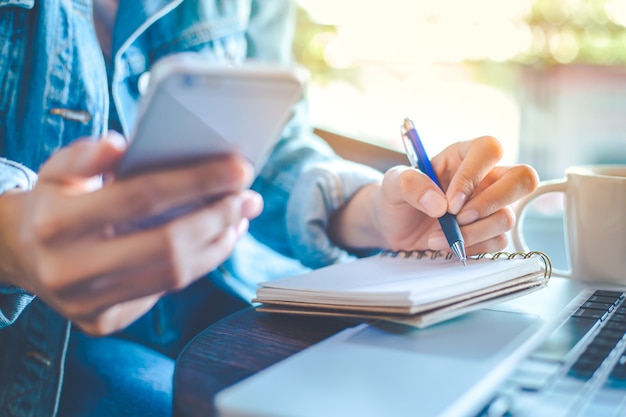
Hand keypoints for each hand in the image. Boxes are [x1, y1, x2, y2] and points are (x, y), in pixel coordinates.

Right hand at [0, 132, 261, 334]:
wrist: (24, 255)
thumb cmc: (55, 203)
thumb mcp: (58, 171)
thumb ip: (86, 154)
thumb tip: (123, 146)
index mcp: (56, 224)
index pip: (143, 196)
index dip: (198, 181)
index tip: (239, 168)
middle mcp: (68, 271)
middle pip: (168, 245)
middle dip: (219, 218)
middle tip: (250, 196)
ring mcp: (86, 304)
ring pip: (174, 277)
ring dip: (218, 244)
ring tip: (240, 217)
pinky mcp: (103, 323)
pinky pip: (165, 293)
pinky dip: (200, 264)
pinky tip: (218, 240)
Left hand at [330, 136, 538, 254]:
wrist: (392, 227)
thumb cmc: (396, 197)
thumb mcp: (392, 184)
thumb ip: (410, 183)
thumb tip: (440, 204)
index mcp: (464, 155)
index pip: (489, 150)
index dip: (474, 175)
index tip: (449, 202)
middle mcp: (485, 178)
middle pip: (522, 179)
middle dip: (492, 203)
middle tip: (459, 218)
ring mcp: (491, 206)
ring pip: (507, 217)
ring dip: (473, 232)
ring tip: (439, 236)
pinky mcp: (488, 232)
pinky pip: (498, 242)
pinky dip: (472, 248)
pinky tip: (446, 245)